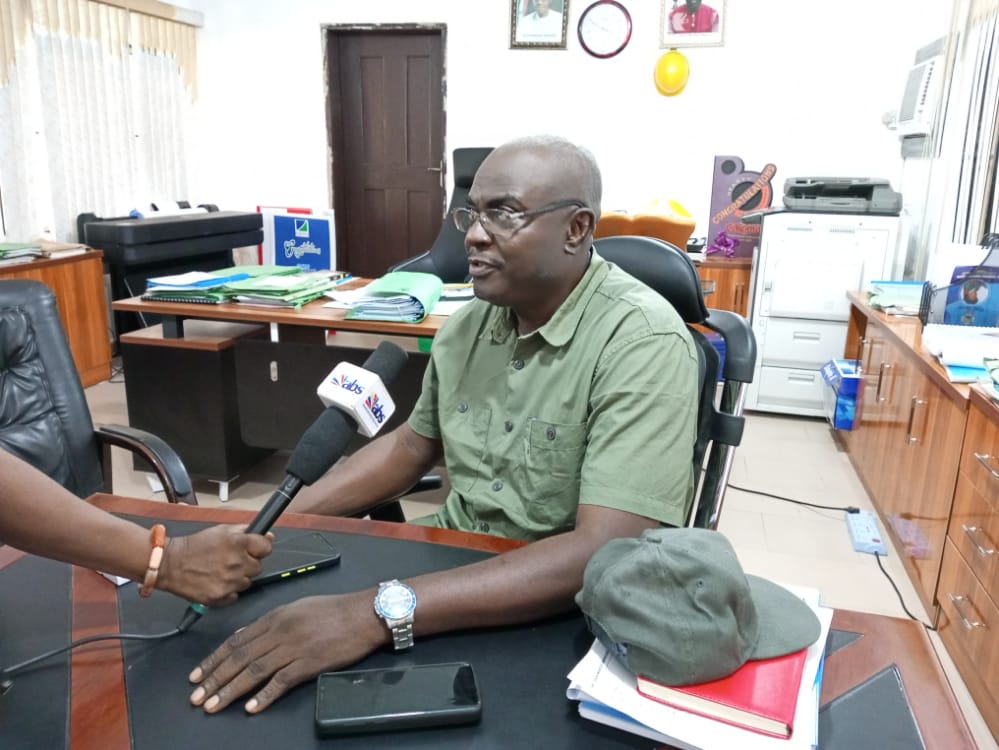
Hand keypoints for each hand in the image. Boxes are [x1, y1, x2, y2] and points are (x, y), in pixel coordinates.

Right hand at [156, 525, 272, 605]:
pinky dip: (228, 591)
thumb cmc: (196, 545)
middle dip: (248, 563)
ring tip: (221, 571)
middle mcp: (238, 563)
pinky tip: (217, 582)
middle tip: (232, 560)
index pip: (267, 547)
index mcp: (239, 543)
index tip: (254, 549)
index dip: (260, 548)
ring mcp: (230, 582)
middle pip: (258, 567)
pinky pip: (235, 596)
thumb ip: (247, 532)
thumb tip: (268, 536)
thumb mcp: (222, 530)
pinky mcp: (221, 597)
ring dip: (238, 577)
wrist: (171, 563)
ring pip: (247, 582)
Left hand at [189, 591, 386, 713]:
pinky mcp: (309, 662)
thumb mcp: (297, 608)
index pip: (236, 641)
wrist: (363, 614)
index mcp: (275, 617)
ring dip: (230, 690)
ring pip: (254, 670)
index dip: (213, 659)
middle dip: (214, 678)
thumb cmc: (334, 610)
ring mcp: (294, 647)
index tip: (196, 675)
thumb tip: (246, 636)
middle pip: (239, 657)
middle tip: (196, 696)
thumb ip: (271, 623)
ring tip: (213, 705)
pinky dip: (264, 695)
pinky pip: (281, 681)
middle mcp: (279, 631)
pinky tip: (251, 707)